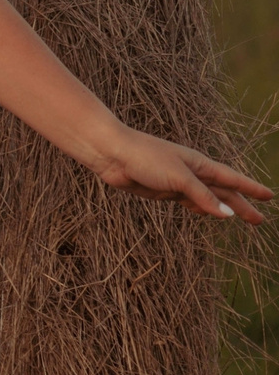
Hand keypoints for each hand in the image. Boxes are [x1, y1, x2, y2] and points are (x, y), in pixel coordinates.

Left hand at [87, 122, 269, 221]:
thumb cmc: (145, 158)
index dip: (250, 188)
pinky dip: (200, 208)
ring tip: (240, 218)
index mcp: (199, 164)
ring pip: (207, 199)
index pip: (232, 179)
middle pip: (223, 193)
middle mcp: (191, 173)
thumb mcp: (178, 178)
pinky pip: (188, 201)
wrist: (111, 154)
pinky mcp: (162, 190)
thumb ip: (203, 196)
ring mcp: (177, 182)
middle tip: (259, 221)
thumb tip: (227, 214)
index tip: (269, 196)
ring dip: (223, 208)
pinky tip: (207, 214)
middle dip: (242, 206)